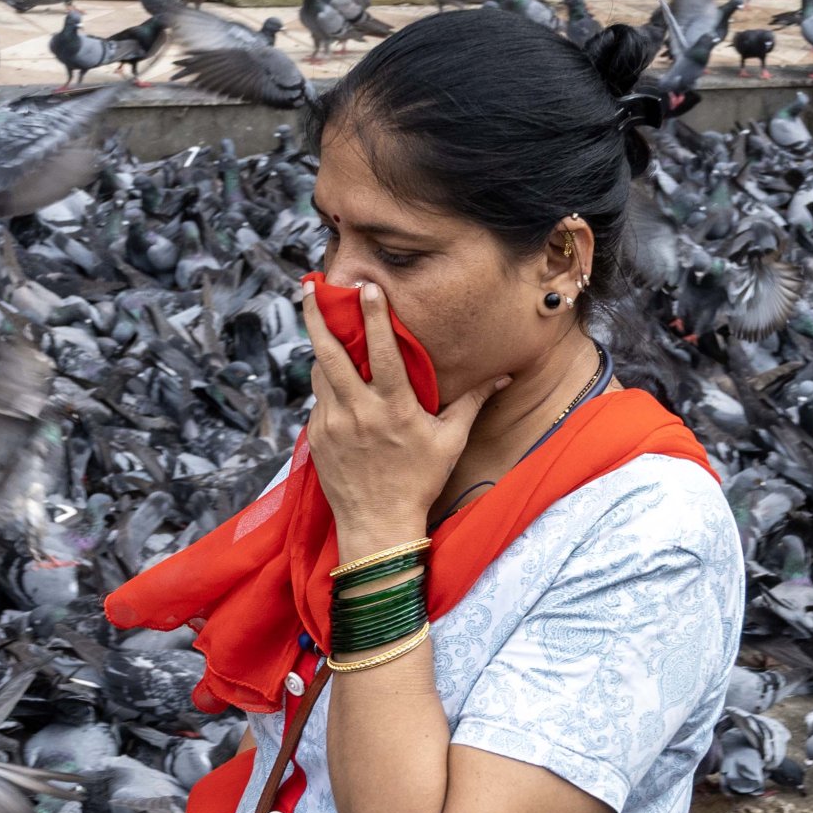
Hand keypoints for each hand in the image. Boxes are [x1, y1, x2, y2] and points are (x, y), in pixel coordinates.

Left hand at [300, 281, 506, 558]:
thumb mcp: (450, 441)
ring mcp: (332, 424)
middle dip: (317, 317)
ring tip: (318, 320)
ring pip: (320, 373)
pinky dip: (324, 381)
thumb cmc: (419, 482)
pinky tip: (329, 371)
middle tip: (309, 287)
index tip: (367, 287)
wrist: (378, 524)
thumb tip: (504, 376)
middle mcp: (358, 412)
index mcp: (393, 408)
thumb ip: (472, 402)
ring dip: (321, 346)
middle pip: (331, 354)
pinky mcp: (316, 437)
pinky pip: (318, 398)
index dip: (374, 318)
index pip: (381, 353)